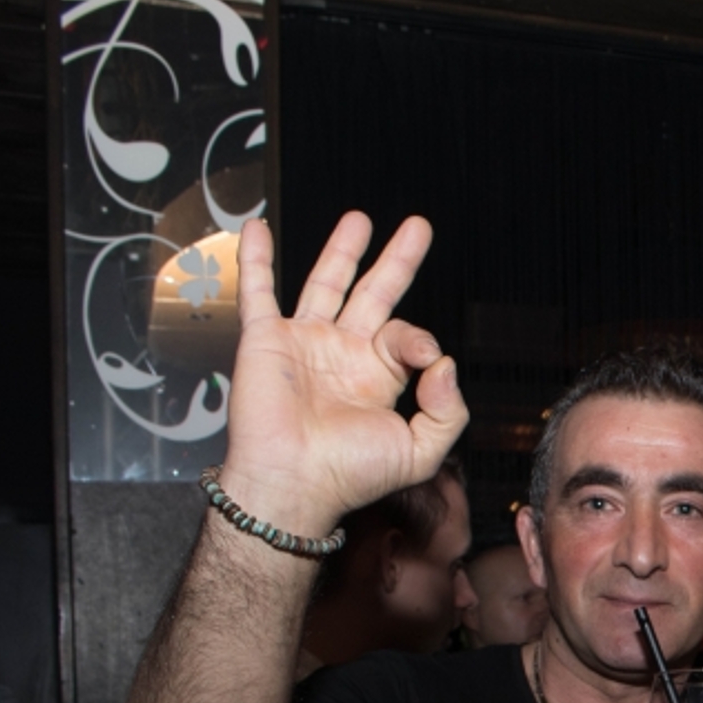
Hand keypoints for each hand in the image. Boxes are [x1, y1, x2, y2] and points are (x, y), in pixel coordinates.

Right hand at [223, 212, 467, 530]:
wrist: (295, 482)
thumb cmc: (352, 474)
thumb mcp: (421, 450)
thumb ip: (447, 409)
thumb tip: (445, 361)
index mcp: (377, 378)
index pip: (405, 336)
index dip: (418, 337)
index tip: (425, 357)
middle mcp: (343, 356)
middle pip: (374, 295)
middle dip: (396, 261)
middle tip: (418, 228)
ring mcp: (304, 343)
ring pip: (325, 285)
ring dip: (341, 251)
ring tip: (359, 221)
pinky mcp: (266, 339)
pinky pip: (258, 292)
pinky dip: (255, 260)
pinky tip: (257, 229)